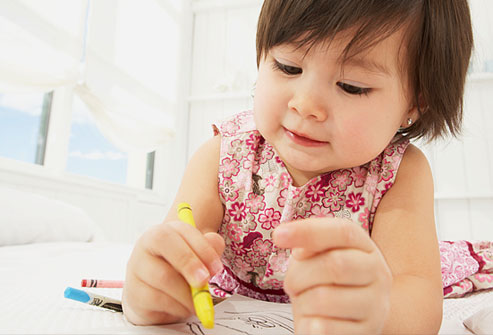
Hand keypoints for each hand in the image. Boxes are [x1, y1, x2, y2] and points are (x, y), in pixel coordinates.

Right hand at [122, 221, 224, 324]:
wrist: (154, 294)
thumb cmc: (178, 270)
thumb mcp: (197, 255)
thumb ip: (210, 246)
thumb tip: (214, 242)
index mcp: (164, 232)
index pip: (180, 231)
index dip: (201, 248)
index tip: (216, 267)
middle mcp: (146, 245)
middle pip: (163, 243)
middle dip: (189, 263)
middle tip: (204, 281)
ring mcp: (137, 268)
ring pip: (162, 276)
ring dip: (186, 292)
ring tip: (197, 300)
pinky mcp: (134, 292)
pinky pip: (157, 299)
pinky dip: (177, 306)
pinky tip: (183, 307)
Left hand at [273, 218, 391, 334]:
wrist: (350, 319)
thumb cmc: (328, 283)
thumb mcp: (319, 258)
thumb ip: (310, 246)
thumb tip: (300, 251)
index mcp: (365, 246)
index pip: (342, 232)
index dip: (308, 231)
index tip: (277, 236)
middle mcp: (378, 273)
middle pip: (334, 264)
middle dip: (300, 275)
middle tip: (290, 285)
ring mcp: (376, 305)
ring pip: (325, 299)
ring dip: (302, 302)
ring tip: (305, 304)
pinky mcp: (367, 332)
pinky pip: (324, 328)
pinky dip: (307, 325)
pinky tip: (312, 322)